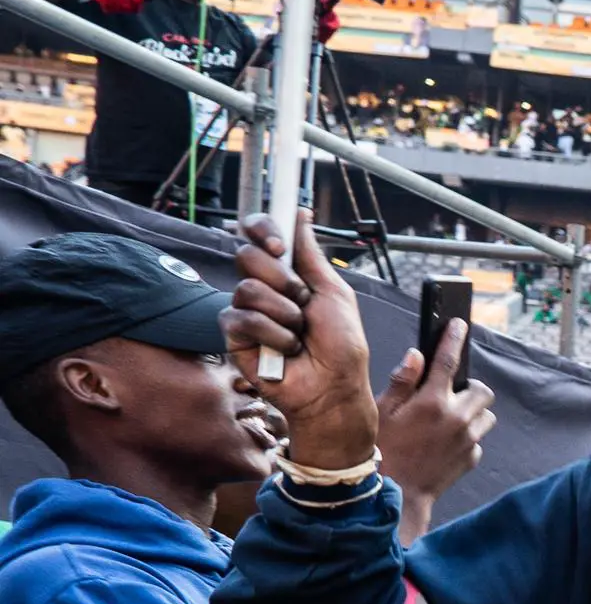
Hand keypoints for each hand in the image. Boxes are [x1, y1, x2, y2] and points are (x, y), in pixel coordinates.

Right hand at [223, 213, 377, 468]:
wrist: (333, 387)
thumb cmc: (341, 345)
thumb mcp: (334, 293)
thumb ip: (311, 255)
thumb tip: (300, 215)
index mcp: (287, 274)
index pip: (259, 236)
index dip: (262, 230)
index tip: (280, 245)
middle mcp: (263, 288)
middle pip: (246, 255)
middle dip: (281, 279)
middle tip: (302, 300)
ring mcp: (247, 310)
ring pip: (247, 288)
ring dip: (284, 312)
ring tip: (299, 333)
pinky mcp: (235, 335)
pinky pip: (241, 317)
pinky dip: (272, 334)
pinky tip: (286, 349)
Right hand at [377, 316, 492, 534]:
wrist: (397, 495)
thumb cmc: (381, 452)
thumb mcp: (381, 413)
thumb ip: (402, 382)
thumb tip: (416, 356)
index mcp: (432, 402)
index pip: (448, 361)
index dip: (454, 339)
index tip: (459, 324)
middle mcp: (457, 418)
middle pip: (481, 390)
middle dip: (468, 388)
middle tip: (448, 394)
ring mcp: (468, 439)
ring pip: (485, 415)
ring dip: (471, 412)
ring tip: (446, 419)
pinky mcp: (472, 457)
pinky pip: (478, 439)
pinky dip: (466, 436)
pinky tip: (443, 442)